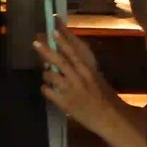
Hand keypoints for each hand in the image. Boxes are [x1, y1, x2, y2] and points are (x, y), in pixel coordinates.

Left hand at [33, 24, 130, 138]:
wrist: (111, 119)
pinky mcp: (64, 102)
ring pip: (49, 75)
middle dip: (46, 50)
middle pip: (59, 60)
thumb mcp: (97, 78)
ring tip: (48, 75)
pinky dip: (45, 88)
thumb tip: (67, 56)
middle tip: (35, 42)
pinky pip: (47, 90)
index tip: (54, 27)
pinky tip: (48, 89)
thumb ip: (82, 68)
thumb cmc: (105, 98)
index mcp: (89, 71)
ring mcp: (70, 90)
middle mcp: (79, 78)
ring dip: (46, 73)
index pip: (74, 51)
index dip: (63, 39)